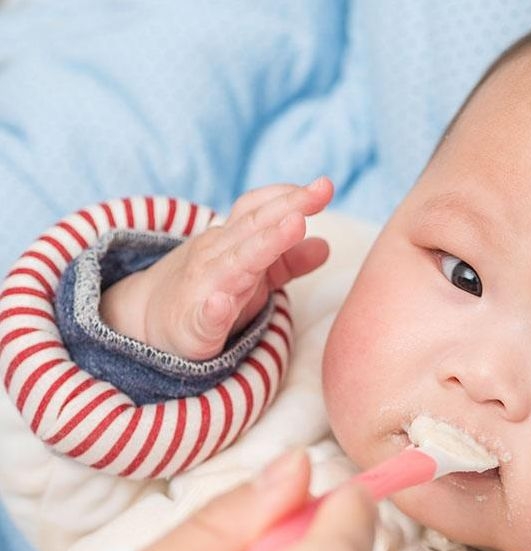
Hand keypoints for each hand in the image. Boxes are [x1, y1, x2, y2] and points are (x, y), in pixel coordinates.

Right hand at [100, 178, 333, 359]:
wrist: (148, 324)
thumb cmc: (211, 292)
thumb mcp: (252, 273)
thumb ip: (288, 260)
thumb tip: (325, 245)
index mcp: (231, 241)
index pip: (257, 210)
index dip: (288, 196)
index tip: (323, 186)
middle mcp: (216, 256)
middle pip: (254, 228)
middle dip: (288, 208)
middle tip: (320, 191)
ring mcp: (203, 288)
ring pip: (236, 265)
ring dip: (265, 244)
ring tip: (294, 226)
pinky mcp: (194, 327)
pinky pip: (204, 317)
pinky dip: (213, 310)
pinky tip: (221, 304)